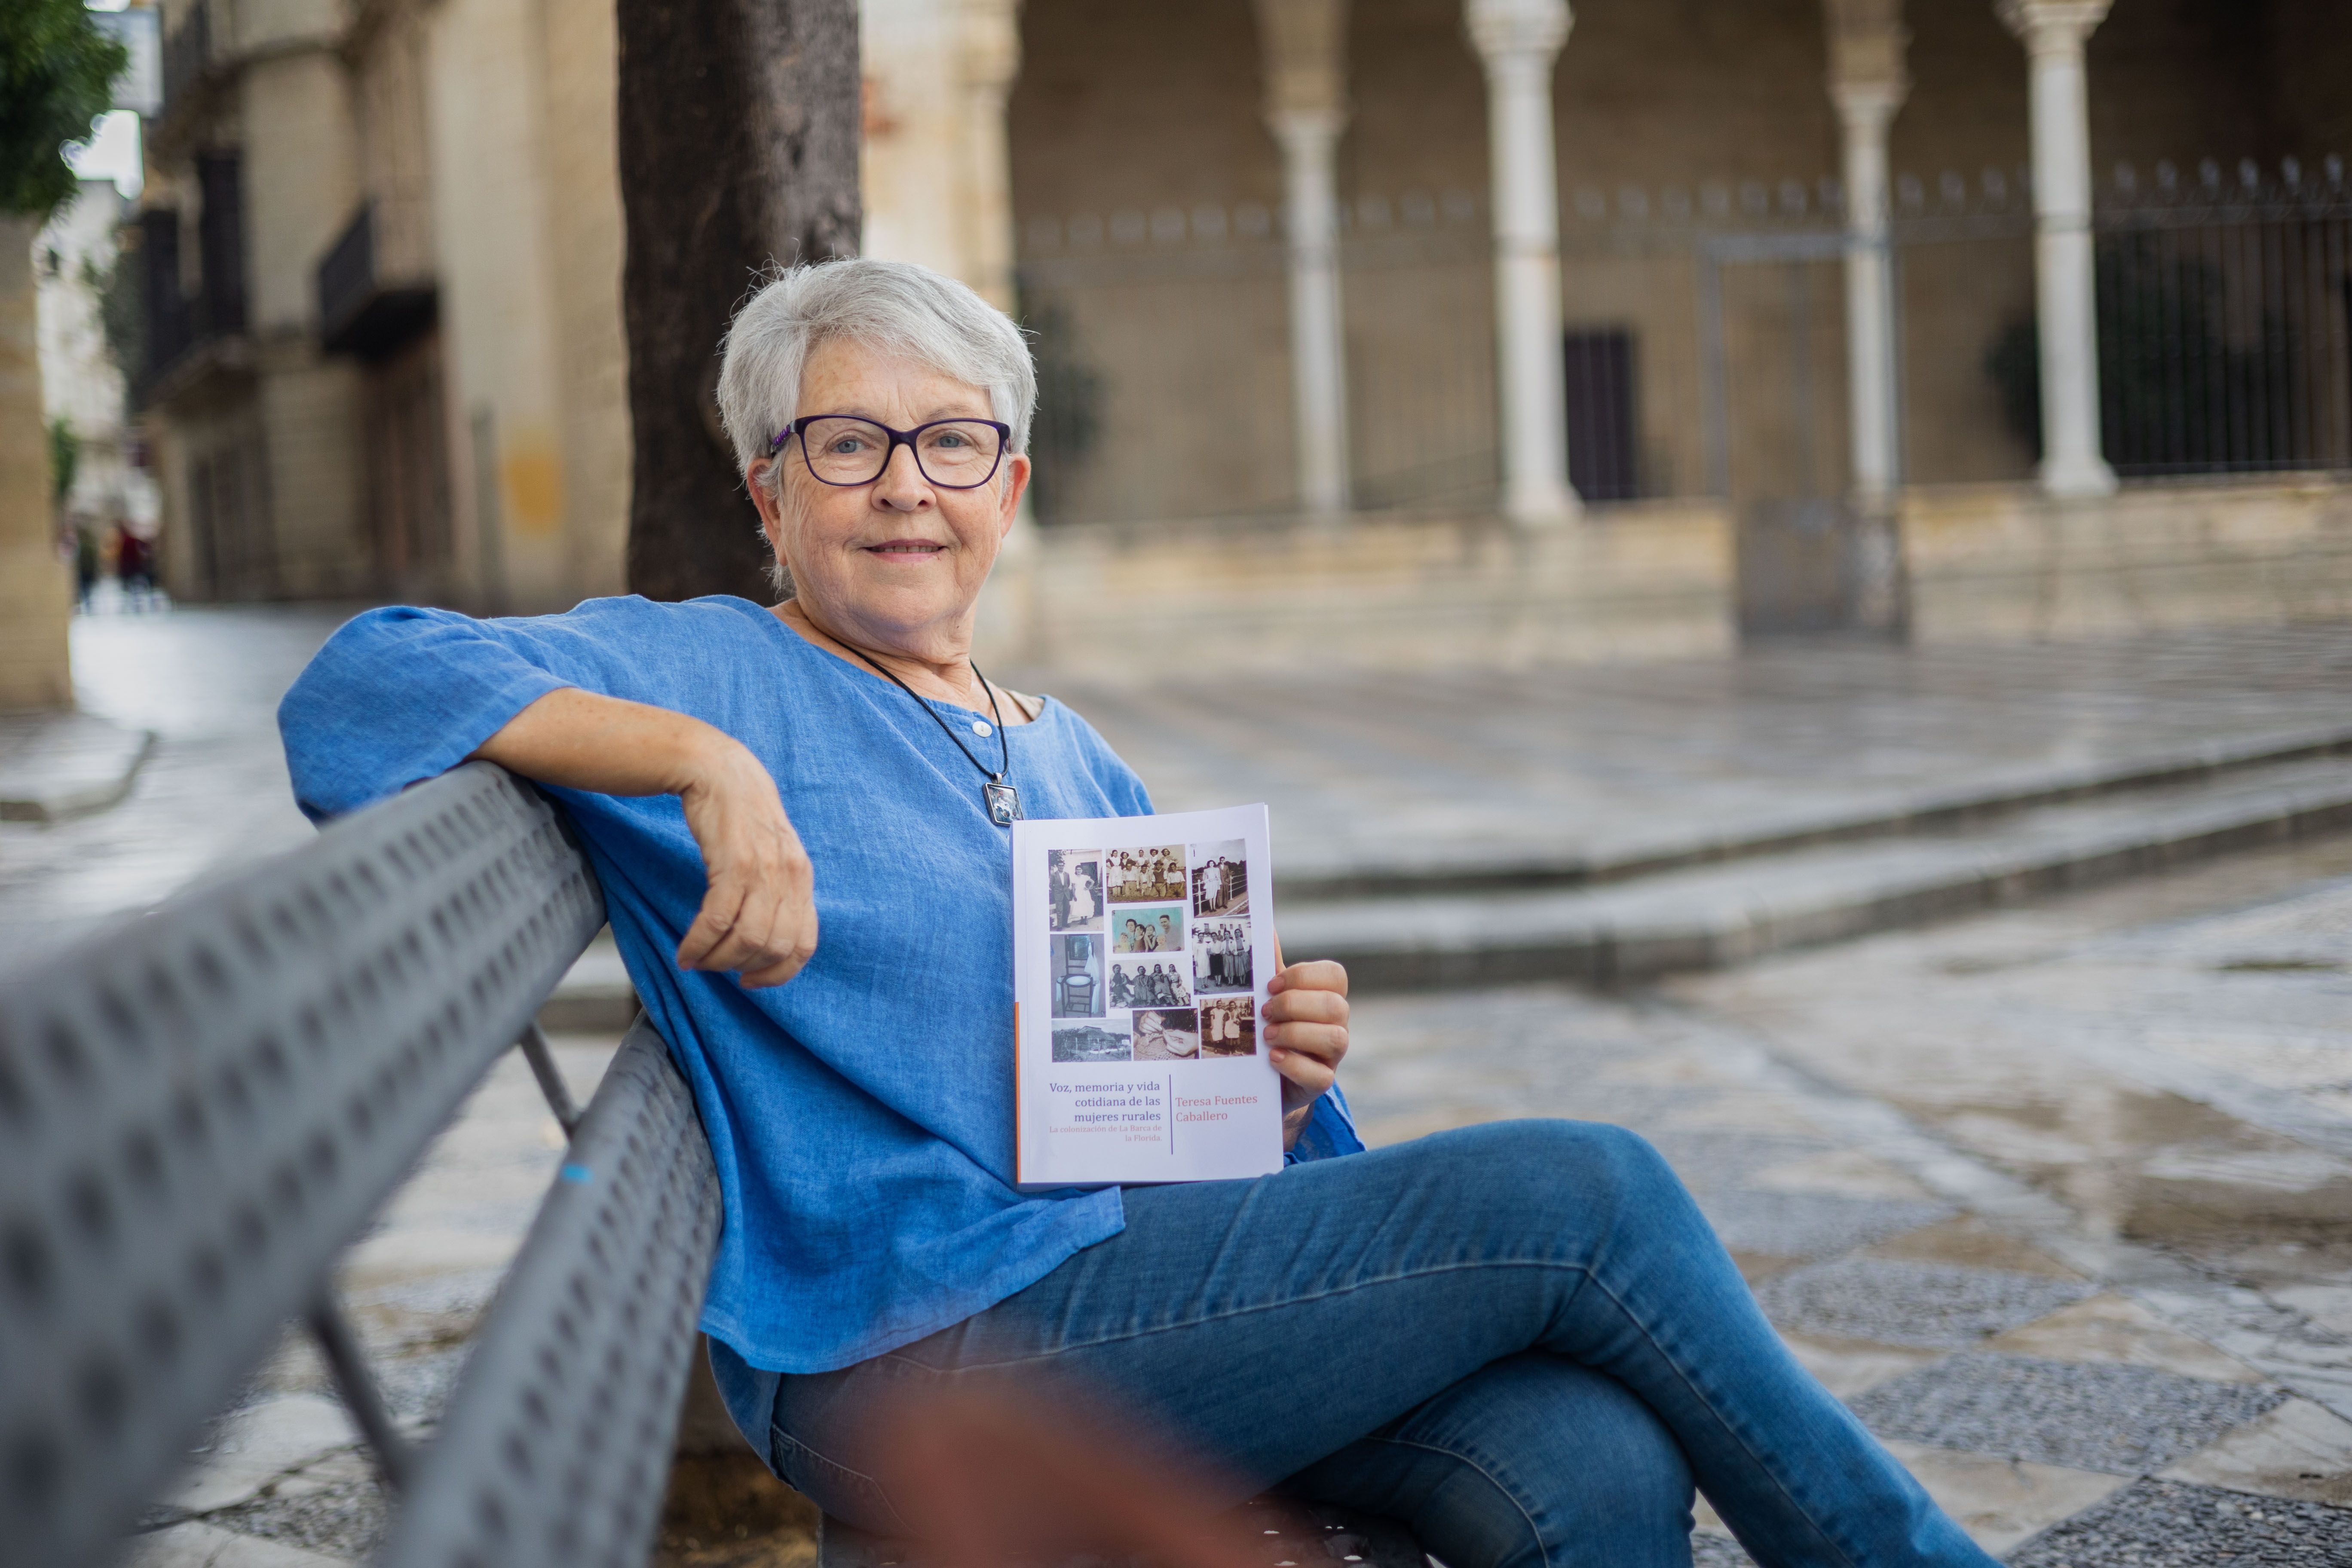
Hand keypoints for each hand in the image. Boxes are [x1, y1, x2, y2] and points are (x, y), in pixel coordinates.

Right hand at [672, 739, 819, 987]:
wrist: (718, 769)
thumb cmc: (739, 815)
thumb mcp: (771, 853)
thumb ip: (775, 889)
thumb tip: (764, 938)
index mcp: (802, 877)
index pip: (805, 943)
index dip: (780, 972)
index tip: (752, 980)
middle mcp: (791, 875)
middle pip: (774, 946)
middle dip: (742, 967)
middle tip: (716, 967)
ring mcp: (765, 869)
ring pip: (748, 938)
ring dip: (718, 960)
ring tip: (697, 961)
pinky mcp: (734, 862)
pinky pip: (717, 920)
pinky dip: (699, 944)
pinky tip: (686, 951)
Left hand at [1264, 959, 1347, 1145]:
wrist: (1261, 1079)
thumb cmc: (1269, 1028)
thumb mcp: (1268, 999)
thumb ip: (1269, 967)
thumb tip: (1264, 927)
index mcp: (1325, 997)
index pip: (1334, 975)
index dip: (1303, 976)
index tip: (1270, 984)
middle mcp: (1336, 1024)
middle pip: (1335, 1005)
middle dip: (1294, 1005)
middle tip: (1265, 1012)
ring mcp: (1332, 1056)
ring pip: (1335, 1038)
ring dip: (1296, 1033)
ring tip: (1267, 1036)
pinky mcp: (1320, 1083)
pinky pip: (1321, 1076)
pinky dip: (1294, 1064)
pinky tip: (1272, 1058)